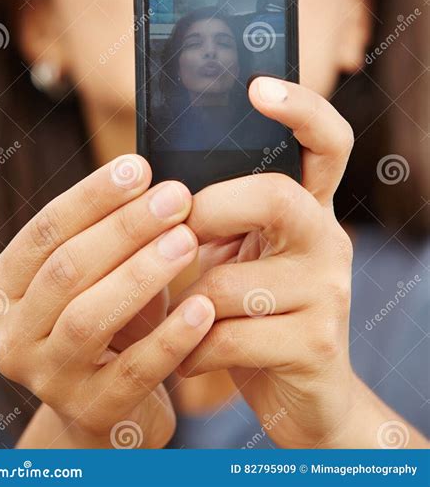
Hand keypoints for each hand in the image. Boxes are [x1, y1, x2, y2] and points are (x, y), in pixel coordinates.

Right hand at [0, 156, 213, 448]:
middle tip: (176, 196)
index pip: (44, 231)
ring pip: (88, 317)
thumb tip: (155, 181)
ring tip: (187, 239)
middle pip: (66, 269)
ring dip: (142, 272)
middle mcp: (11, 337)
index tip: (138, 167)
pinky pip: (134, 371)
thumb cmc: (110, 321)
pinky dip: (170, 337)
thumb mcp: (100, 276)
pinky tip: (204, 307)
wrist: (112, 406)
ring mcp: (47, 379)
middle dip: (124, 227)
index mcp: (3, 291)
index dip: (91, 196)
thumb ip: (112, 235)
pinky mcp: (91, 413)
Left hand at [172, 77, 379, 447]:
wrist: (302, 400)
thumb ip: (217, 216)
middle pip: (277, 196)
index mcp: (308, 210)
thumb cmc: (255, 316)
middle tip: (186, 234)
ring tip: (182, 318)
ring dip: (190, 303)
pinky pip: (229, 335)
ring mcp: (329, 292)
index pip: (326, 142)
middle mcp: (328, 240)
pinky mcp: (316, 343)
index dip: (300, 108)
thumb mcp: (239, 256)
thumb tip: (157, 185)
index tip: (258, 86)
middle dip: (215, 210)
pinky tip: (189, 356)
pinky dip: (193, 349)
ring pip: (234, 281)